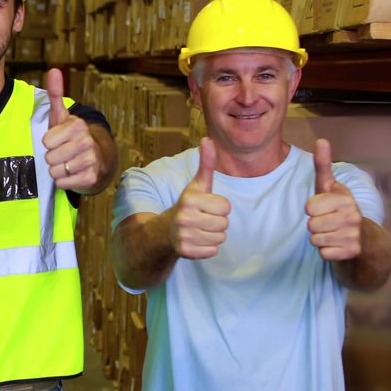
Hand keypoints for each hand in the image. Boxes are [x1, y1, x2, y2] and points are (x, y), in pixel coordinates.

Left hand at [41, 68, 101, 189]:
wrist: (95, 159)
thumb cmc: (69, 137)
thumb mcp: (61, 116)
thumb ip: (56, 94)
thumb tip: (54, 70)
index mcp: (78, 125)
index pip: (46, 141)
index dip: (47, 142)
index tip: (56, 140)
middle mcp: (87, 141)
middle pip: (49, 157)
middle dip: (51, 157)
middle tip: (61, 153)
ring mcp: (91, 160)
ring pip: (55, 171)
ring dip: (56, 170)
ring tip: (66, 163)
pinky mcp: (91, 177)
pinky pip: (63, 183)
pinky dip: (63, 181)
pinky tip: (71, 174)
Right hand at [168, 138, 229, 258]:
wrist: (165, 230)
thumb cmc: (188, 206)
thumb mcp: (197, 185)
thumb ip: (205, 163)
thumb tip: (207, 139)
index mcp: (190, 199)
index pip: (226, 207)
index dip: (219, 207)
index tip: (206, 207)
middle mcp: (184, 217)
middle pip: (224, 224)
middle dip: (218, 222)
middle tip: (203, 220)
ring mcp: (183, 235)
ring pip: (220, 238)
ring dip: (213, 235)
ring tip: (200, 230)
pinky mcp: (185, 251)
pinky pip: (213, 251)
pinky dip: (208, 248)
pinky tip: (197, 241)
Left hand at [306, 138, 361, 260]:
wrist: (362, 238)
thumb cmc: (336, 208)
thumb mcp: (328, 187)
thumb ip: (323, 165)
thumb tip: (321, 140)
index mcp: (345, 198)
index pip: (309, 207)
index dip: (311, 209)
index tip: (322, 207)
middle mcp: (353, 215)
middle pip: (310, 225)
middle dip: (314, 225)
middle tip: (326, 222)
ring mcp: (354, 234)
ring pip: (314, 239)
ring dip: (318, 238)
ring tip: (331, 232)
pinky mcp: (352, 251)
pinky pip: (322, 253)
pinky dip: (325, 251)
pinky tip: (336, 244)